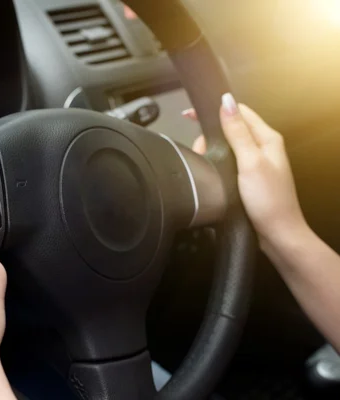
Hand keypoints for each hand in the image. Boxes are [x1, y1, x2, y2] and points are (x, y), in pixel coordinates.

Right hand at [182, 94, 307, 243]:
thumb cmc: (269, 201)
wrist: (276, 234)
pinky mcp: (248, 177)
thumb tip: (226, 103)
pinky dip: (215, 163)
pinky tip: (210, 173)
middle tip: (199, 150)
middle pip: (230, 127)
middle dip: (209, 135)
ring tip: (203, 163)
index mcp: (267, 138)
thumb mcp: (250, 162)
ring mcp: (255, 163)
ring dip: (211, 150)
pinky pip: (227, 161)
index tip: (190, 115)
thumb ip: (237, 132)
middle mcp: (262, 148)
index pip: (239, 111)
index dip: (215, 109)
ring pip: (226, 145)